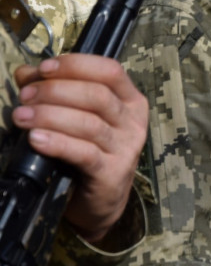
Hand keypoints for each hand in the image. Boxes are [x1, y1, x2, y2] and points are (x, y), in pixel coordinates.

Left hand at [10, 55, 146, 244]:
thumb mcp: (76, 116)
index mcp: (130, 100)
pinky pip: (84, 153)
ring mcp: (126, 148)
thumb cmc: (88, 151)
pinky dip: (57, 143)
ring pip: (89, 123)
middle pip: (97, 95)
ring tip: (21, 116)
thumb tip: (26, 72)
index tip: (44, 68)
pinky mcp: (112, 173)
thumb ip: (54, 90)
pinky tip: (36, 139)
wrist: (100, 200)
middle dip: (56, 91)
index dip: (76, 65)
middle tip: (25, 96)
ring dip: (50, 116)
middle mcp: (133, 122)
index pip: (110, 71)